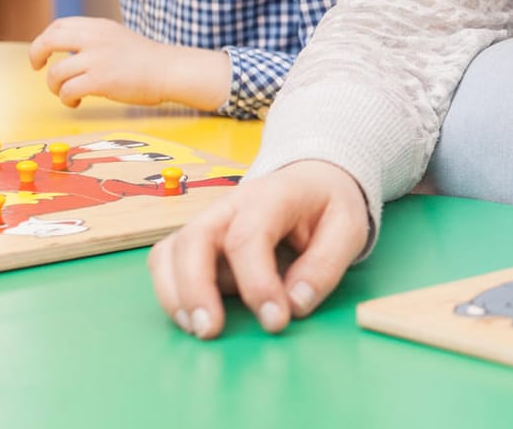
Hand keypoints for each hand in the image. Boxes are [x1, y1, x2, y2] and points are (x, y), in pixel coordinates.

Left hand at [28, 17, 231, 108]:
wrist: (171, 71)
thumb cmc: (147, 60)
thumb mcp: (117, 38)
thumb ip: (93, 39)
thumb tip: (66, 50)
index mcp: (99, 27)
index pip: (59, 25)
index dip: (45, 39)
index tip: (45, 53)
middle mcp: (95, 38)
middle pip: (48, 41)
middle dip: (36, 55)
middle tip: (38, 67)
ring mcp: (97, 59)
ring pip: (56, 73)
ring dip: (54, 86)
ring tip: (66, 93)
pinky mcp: (100, 80)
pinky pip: (68, 91)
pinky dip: (66, 99)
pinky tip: (76, 102)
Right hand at [148, 160, 369, 337]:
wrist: (313, 181)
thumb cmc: (327, 206)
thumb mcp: (347, 228)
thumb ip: (325, 265)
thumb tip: (295, 304)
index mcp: (273, 195)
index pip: (250, 236)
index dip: (257, 283)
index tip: (274, 321)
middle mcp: (231, 204)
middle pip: (196, 239)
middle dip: (197, 289)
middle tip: (211, 331)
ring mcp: (208, 220)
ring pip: (172, 251)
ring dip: (176, 294)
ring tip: (198, 330)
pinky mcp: (195, 238)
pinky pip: (165, 261)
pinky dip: (170, 290)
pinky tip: (191, 317)